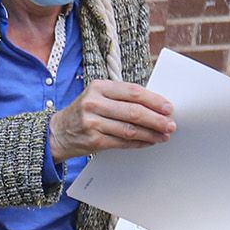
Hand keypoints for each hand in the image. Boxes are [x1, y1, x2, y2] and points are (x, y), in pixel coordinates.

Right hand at [50, 81, 175, 162]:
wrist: (58, 132)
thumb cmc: (85, 112)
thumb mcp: (99, 96)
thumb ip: (122, 98)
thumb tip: (156, 106)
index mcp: (99, 87)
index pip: (133, 92)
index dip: (154, 100)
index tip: (168, 107)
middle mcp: (94, 103)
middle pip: (133, 111)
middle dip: (156, 119)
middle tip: (170, 124)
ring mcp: (92, 122)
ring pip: (130, 128)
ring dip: (151, 133)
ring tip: (164, 135)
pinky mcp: (93, 140)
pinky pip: (122, 142)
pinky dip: (139, 142)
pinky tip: (149, 142)